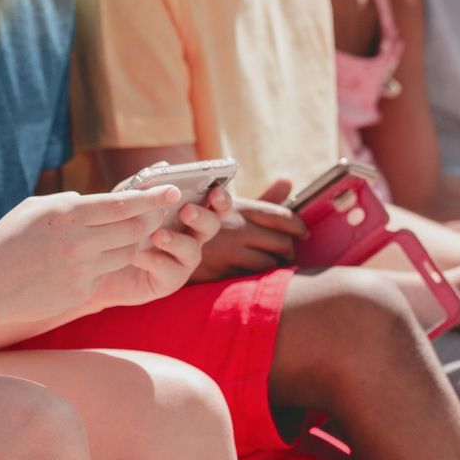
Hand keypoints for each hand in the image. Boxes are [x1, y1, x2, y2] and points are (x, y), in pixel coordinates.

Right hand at [0, 187, 179, 322]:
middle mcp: (78, 242)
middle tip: (160, 213)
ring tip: (120, 236)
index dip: (152, 198)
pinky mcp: (78, 293)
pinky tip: (81, 264)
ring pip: (125, 254)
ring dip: (130, 244)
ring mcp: (80, 270)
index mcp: (67, 214)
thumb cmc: (7, 241)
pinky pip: (104, 275)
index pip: (123, 204)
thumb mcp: (35, 209)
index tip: (173, 191)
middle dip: (152, 220)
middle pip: (135, 230)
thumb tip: (100, 201)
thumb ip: (69, 203)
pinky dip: (102, 266)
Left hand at [95, 184, 227, 306]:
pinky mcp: (169, 282)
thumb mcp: (128, 202)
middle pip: (211, 226)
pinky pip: (170, 272)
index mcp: (188, 214)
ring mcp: (182, 261)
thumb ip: (145, 185)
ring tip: (157, 235)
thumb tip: (164, 165)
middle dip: (203, 217)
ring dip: (177, 241)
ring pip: (193, 251)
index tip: (216, 191)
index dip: (221, 199)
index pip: (214, 205)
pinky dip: (155, 261)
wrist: (97, 262)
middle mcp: (191, 237)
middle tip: (187, 211)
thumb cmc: (119, 226)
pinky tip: (137, 255)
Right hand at [192, 180, 308, 280]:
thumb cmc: (196, 217)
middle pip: (281, 243)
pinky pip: (249, 278)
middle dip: (289, 250)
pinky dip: (258, 279)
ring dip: (276, 266)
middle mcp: (237, 229)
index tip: (303, 232)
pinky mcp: (219, 272)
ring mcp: (228, 252)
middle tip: (288, 253)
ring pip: (268, 264)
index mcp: (239, 207)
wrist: (156, 239)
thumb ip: (259, 197)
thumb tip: (289, 180)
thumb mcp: (225, 202)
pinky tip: (257, 277)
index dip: (298, 227)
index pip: (281, 216)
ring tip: (275, 266)